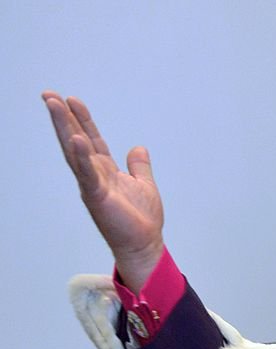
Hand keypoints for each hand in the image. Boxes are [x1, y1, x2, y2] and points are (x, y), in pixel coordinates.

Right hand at [42, 91, 163, 290]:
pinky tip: (75, 140)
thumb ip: (139, 166)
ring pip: (75, 152)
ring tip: (55, 106)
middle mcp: (95, 174)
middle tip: (49, 95)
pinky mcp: (97, 196)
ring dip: (65, 128)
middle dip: (64, 117)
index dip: (82, 120)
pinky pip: (87, 174)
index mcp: (105, 170)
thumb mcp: (144, 185)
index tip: (72, 100)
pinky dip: (81, 157)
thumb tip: (138, 148)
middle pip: (76, 140)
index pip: (92, 139)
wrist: (144, 244)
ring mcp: (93, 184)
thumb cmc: (141, 219)